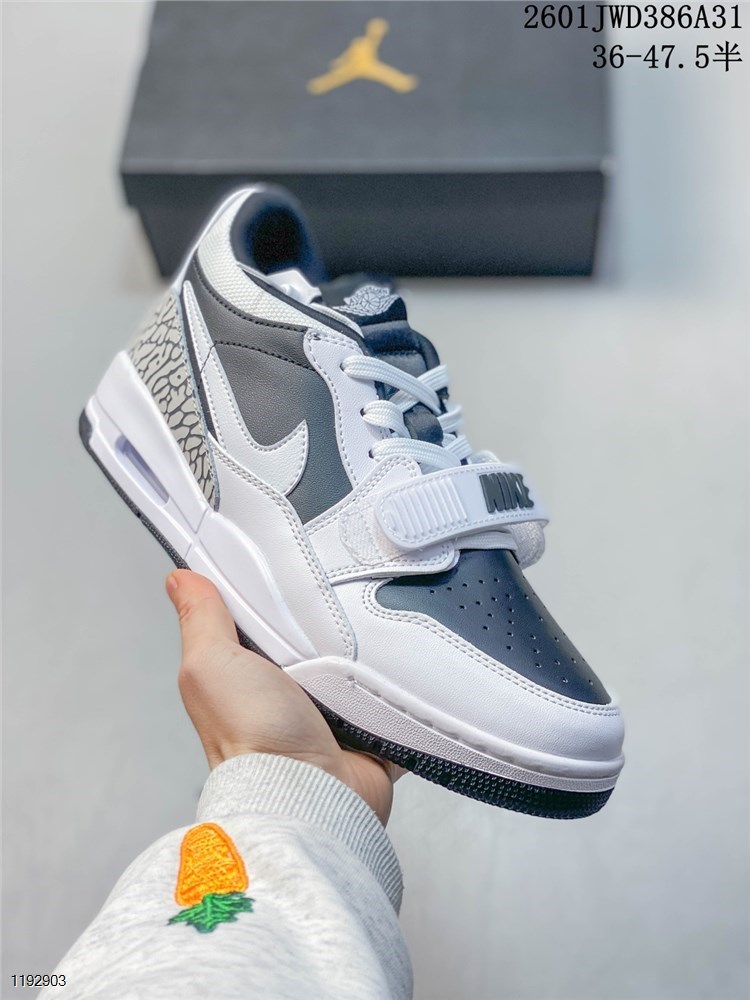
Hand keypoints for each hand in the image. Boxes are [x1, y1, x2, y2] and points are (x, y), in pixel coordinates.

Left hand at [166, 570, 397, 824]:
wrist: (310, 796)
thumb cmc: (253, 739)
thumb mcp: (213, 664)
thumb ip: (201, 620)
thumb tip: (179, 579)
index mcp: (250, 673)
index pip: (266, 615)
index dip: (278, 586)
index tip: (296, 554)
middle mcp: (289, 692)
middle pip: (318, 633)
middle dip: (333, 613)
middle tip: (348, 584)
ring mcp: (332, 712)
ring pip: (359, 659)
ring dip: (371, 644)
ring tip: (380, 614)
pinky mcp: (370, 729)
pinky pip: (395, 693)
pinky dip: (400, 680)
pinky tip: (407, 654)